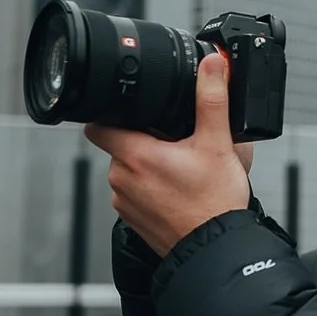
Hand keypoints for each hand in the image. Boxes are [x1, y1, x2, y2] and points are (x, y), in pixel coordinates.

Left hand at [85, 53, 249, 256]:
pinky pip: (134, 194)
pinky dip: (151, 189)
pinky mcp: (132, 221)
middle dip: (142, 139)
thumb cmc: (215, 204)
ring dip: (147, 166)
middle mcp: (120, 180)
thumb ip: (211, 99)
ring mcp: (124, 203)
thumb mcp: (219, 143)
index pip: (97, 124)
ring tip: (181, 171)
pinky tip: (178, 192)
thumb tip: (211, 65)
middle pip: (119, 144)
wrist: (216, 250)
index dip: (111, 112)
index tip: (131, 111)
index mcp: (135, 155)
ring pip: (127, 170)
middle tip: (176, 144)